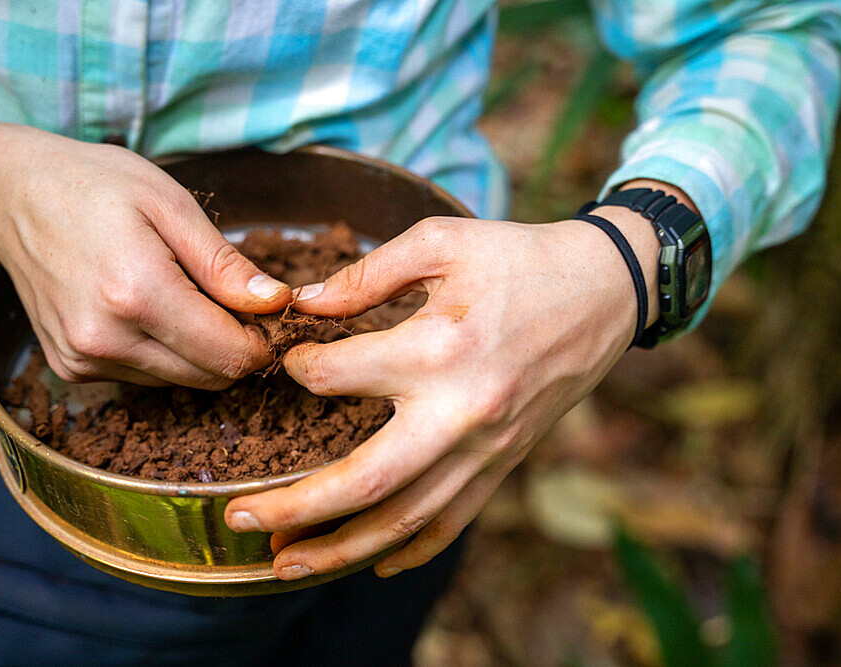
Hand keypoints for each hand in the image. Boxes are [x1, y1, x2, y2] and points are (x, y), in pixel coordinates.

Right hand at [0, 114, 289, 387]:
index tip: (267, 312)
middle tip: (233, 300)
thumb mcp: (171, 204)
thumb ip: (224, 264)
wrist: (10, 194)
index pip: (229, 355)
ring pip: (180, 381)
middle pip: (209, 377)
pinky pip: (144, 376)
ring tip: (182, 293)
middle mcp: (105, 339)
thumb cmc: (96, 185)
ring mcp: (83, 359)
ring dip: (198, 350)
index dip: (262, 340)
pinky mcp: (70, 368)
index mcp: (137, 294)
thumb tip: (275, 303)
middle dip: (235, 346)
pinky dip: (163, 352)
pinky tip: (147, 307)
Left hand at [224, 205, 664, 578]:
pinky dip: (407, 550)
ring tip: (282, 562)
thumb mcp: (441, 239)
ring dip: (339, 549)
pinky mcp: (503, 463)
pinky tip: (370, 564)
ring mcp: (485, 447)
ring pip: (403, 519)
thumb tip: (305, 303)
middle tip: (236, 520)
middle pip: (363, 482)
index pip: (337, 376)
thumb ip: (367, 273)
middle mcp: (460, 411)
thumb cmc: (519, 258)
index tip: (289, 362)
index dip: (299, 369)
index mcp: (438, 346)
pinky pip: (451, 523)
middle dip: (293, 508)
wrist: (604, 290)